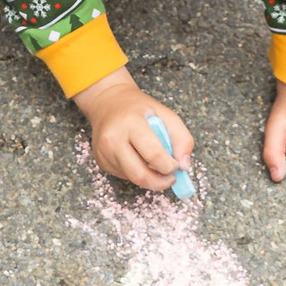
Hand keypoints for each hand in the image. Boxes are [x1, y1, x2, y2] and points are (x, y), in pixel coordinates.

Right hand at [71, 69, 190, 192]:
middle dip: (160, 182)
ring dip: (149, 177)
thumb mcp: (165, 114)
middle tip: (171, 178)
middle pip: (139, 174)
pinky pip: (125, 176)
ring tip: (154, 163)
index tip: (177, 165)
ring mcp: (104, 153)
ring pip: (133, 178)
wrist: (108, 102)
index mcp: (131, 123)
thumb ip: (182, 138)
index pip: (153, 154)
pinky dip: (137, 172)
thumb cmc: (139, 108)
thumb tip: (184, 166)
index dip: (169, 166)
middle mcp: (113, 139)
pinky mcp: (101, 162)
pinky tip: (138, 158)